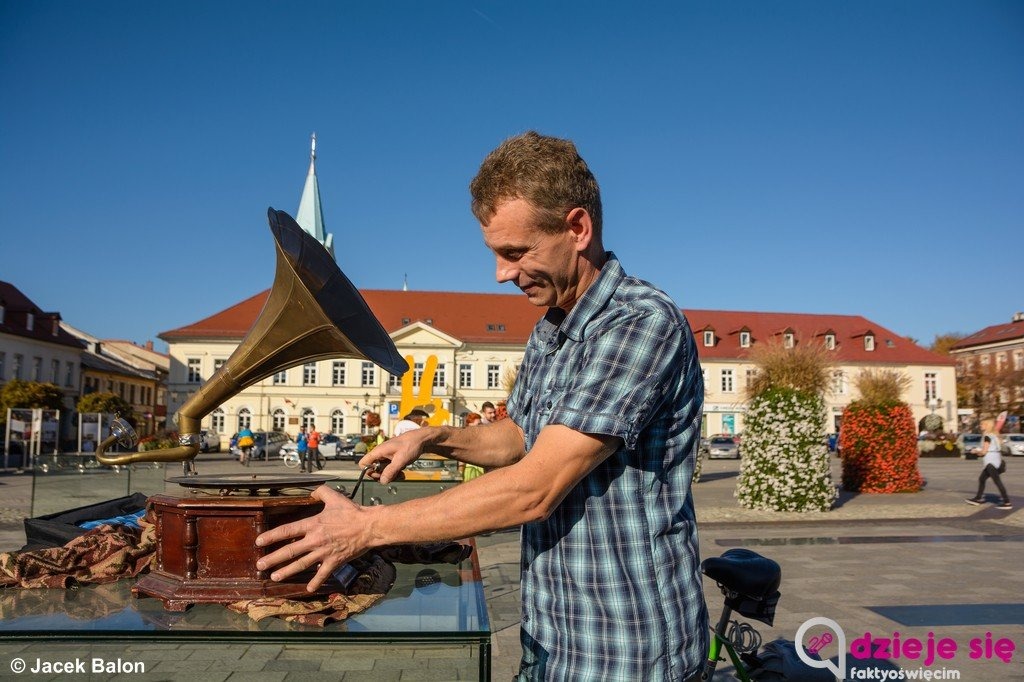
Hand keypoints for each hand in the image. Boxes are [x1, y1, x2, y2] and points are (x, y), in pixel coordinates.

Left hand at [254, 485, 368, 591]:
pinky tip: (308, 589)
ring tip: (274, 577)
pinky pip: (323, 574)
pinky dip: (315, 582)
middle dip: (272, 559)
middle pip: (289, 551)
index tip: (259, 542)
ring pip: (301, 564)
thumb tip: (312, 491)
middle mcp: (315, 540)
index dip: (271, 536)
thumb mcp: (334, 497)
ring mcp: (324, 552)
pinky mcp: (334, 561)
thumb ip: (321, 492)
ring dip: (286, 572)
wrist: (369, 526)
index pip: (287, 530)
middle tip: (260, 566)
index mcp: (313, 524)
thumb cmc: (352, 512)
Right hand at [358, 428, 433, 483]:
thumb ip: (391, 471)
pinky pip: (389, 469)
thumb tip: (382, 481)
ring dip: (390, 475)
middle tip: (392, 477)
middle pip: (373, 470)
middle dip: (382, 476)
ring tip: (400, 475)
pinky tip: (402, 473)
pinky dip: (395, 473)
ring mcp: (386, 457)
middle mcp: (380, 454)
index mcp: (379, 451)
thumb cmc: (411, 444)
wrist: (421, 439)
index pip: (363, 463)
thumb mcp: (401, 460)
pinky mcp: (392, 459)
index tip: (379, 475)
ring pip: (382, 471)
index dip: (369, 472)